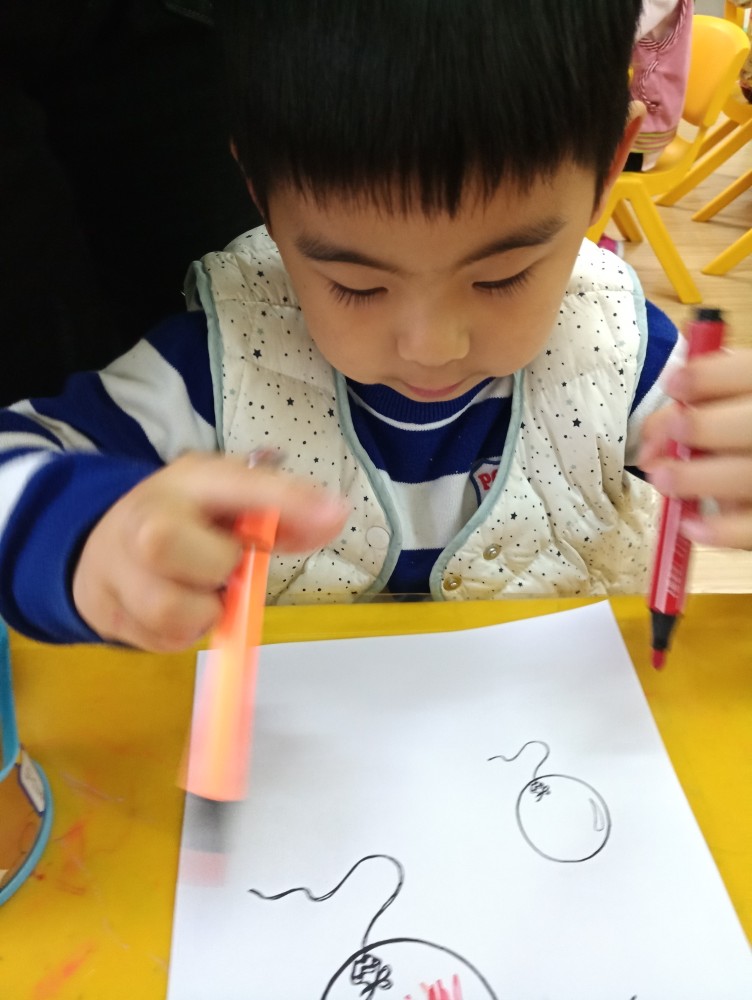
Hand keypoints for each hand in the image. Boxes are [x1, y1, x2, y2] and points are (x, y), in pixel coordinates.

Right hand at [72, 452, 349, 649]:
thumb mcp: (229, 498)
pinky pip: (164, 640)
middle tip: (225, 566)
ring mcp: (117, 568)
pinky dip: (185, 631)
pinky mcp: (109, 612)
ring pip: (170, 609)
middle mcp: (143, 518)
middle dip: (214, 566)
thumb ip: (284, 511)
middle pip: (164, 543)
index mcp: (187, 481)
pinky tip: (180, 605)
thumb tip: (334, 519)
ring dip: (202, 610)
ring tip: (204, 591)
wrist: (103, 546)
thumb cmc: (185, 519)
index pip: (237, 484)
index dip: (285, 500)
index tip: (333, 515)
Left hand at [638, 348, 751, 549]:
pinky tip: (689, 526)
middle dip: (705, 426)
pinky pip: (751, 527)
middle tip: (670, 432)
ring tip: (661, 479)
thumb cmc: (732, 441)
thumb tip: (650, 434)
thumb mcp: (722, 414)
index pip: (749, 373)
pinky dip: (721, 530)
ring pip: (748, 475)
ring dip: (699, 477)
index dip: (711, 376)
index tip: (672, 384)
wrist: (750, 484)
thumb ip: (692, 411)